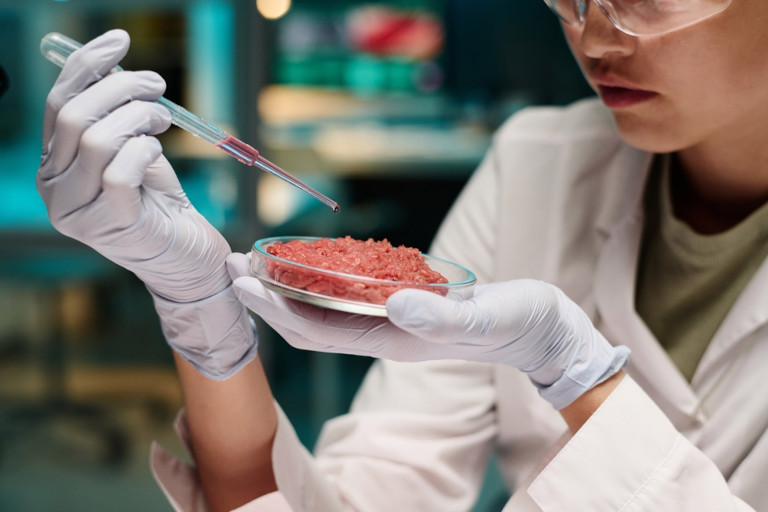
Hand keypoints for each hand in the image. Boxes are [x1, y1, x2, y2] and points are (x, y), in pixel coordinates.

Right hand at [37, 30, 255, 378]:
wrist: (188, 258)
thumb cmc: (162, 204)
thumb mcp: (136, 150)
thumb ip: (119, 118)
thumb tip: (117, 68)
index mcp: (55, 165)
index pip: (59, 104)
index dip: (87, 66)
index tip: (121, 39)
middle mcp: (54, 189)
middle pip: (74, 116)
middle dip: (120, 88)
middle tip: (157, 85)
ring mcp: (76, 212)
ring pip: (95, 139)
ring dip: (137, 116)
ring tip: (164, 120)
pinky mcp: (108, 225)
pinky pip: (118, 171)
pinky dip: (143, 149)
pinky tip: (158, 150)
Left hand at [227, 252, 628, 408]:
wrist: (543, 330)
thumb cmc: (520, 324)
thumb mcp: (486, 316)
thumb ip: (443, 314)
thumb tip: (396, 303)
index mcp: (396, 340)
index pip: (320, 331)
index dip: (277, 310)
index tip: (242, 283)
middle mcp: (386, 333)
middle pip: (311, 322)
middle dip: (268, 297)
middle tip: (231, 264)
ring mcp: (395, 320)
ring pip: (328, 309)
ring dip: (290, 287)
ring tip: (258, 261)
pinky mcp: (407, 304)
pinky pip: (353, 296)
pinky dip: (325, 280)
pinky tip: (313, 261)